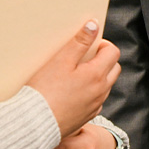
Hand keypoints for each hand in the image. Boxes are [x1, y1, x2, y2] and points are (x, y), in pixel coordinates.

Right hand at [26, 20, 120, 137]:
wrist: (34, 124)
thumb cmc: (45, 91)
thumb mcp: (61, 60)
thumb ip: (80, 41)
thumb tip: (94, 25)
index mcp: (97, 75)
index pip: (113, 52)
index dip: (102, 44)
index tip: (88, 44)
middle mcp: (101, 91)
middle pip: (114, 68)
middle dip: (104, 59)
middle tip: (84, 56)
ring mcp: (95, 105)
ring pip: (106, 85)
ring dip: (98, 75)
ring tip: (76, 73)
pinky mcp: (86, 117)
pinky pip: (96, 100)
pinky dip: (91, 91)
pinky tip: (72, 90)